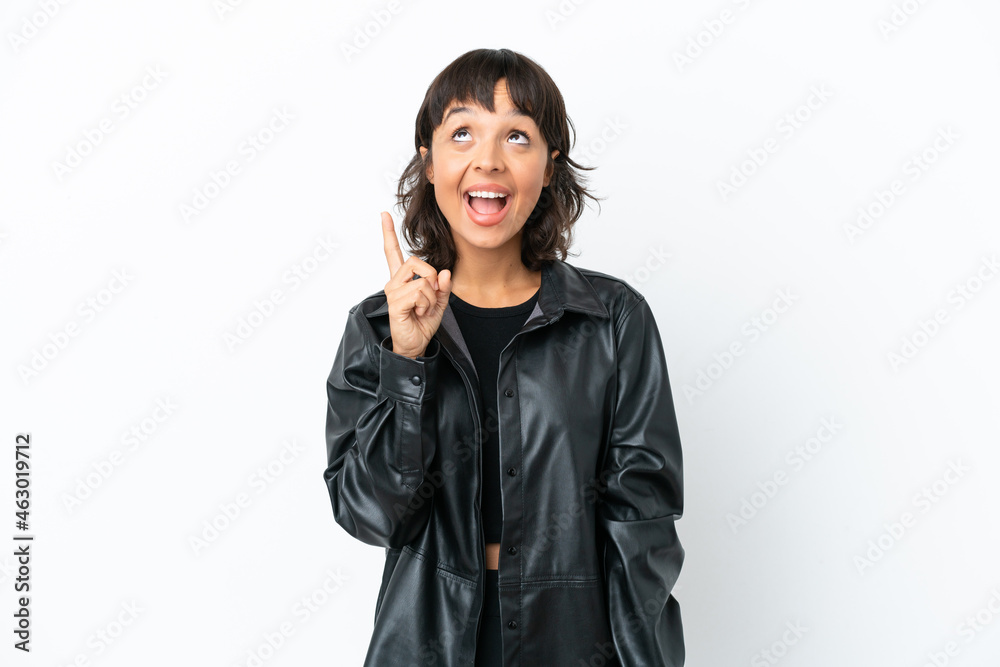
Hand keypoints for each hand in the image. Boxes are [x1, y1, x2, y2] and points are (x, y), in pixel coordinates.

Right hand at [381, 211, 451, 358]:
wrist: (415, 345)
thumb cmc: (422, 323)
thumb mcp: (439, 302)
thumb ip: (442, 286)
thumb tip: (444, 272)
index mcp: (402, 280)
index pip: (392, 252)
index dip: (388, 233)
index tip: (384, 215)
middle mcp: (393, 283)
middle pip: (416, 261)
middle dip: (432, 278)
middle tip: (430, 297)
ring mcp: (392, 292)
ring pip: (422, 279)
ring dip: (431, 296)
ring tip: (423, 309)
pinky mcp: (395, 303)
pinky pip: (420, 292)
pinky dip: (427, 304)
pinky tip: (419, 314)